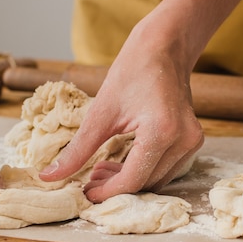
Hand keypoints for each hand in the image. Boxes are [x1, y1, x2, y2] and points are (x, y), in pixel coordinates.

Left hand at [39, 24, 203, 202]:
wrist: (164, 48)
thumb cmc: (132, 71)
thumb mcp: (100, 113)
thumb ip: (77, 150)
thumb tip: (49, 176)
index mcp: (161, 131)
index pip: (133, 179)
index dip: (107, 192)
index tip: (86, 193)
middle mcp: (183, 140)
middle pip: (146, 183)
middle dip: (116, 187)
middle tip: (89, 178)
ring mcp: (192, 141)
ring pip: (158, 180)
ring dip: (130, 181)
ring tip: (102, 169)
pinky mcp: (193, 140)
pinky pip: (166, 168)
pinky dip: (144, 170)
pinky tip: (122, 162)